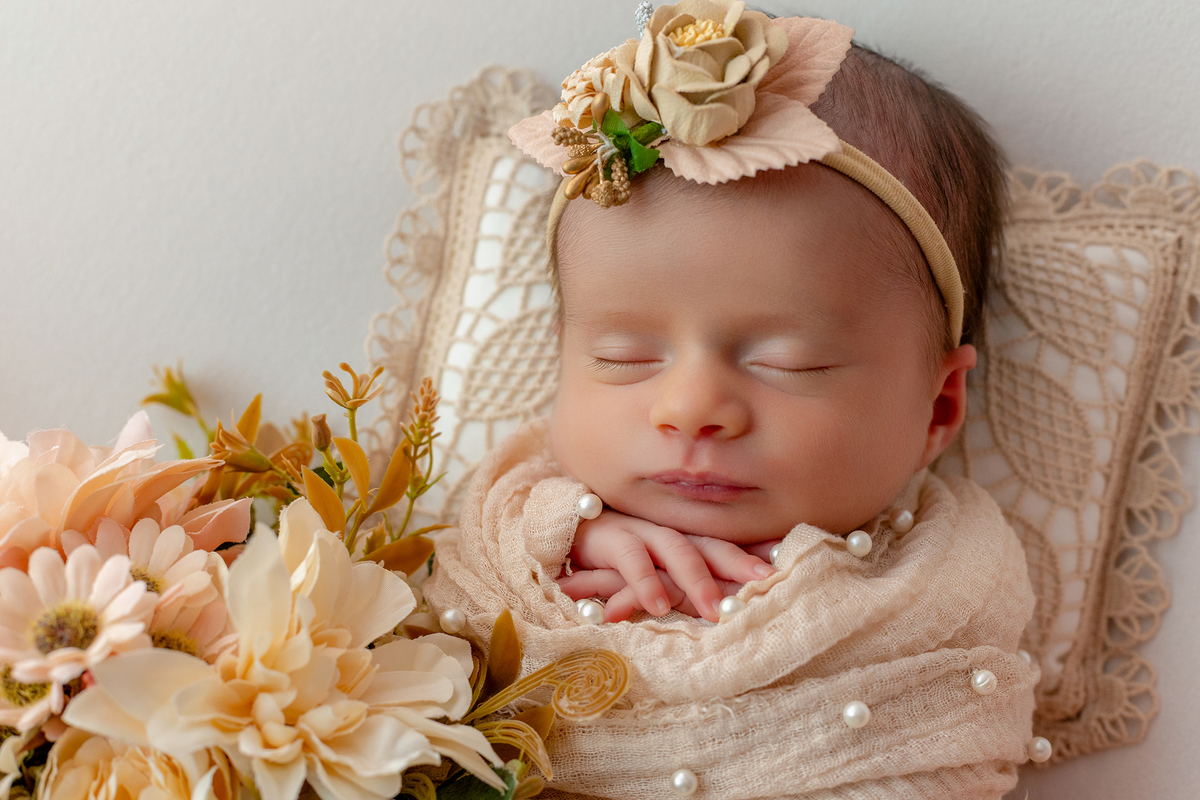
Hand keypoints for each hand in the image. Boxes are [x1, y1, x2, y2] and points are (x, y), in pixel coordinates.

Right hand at [556, 507, 777, 622]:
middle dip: (741, 561)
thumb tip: (734, 604)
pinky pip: (632, 561)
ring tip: (715, 609)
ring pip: (678, 551)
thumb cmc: (625, 557)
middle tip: (767, 581)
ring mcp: (645, 533)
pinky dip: (646, 582)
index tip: (791, 564)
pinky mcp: (613, 542)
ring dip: (698, 579)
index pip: (730, 544)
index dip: (759, 552)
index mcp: (690, 538)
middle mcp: (673, 531)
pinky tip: (658, 606)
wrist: (573, 530)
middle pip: (713, 544)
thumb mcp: (662, 570)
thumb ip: (693, 583)